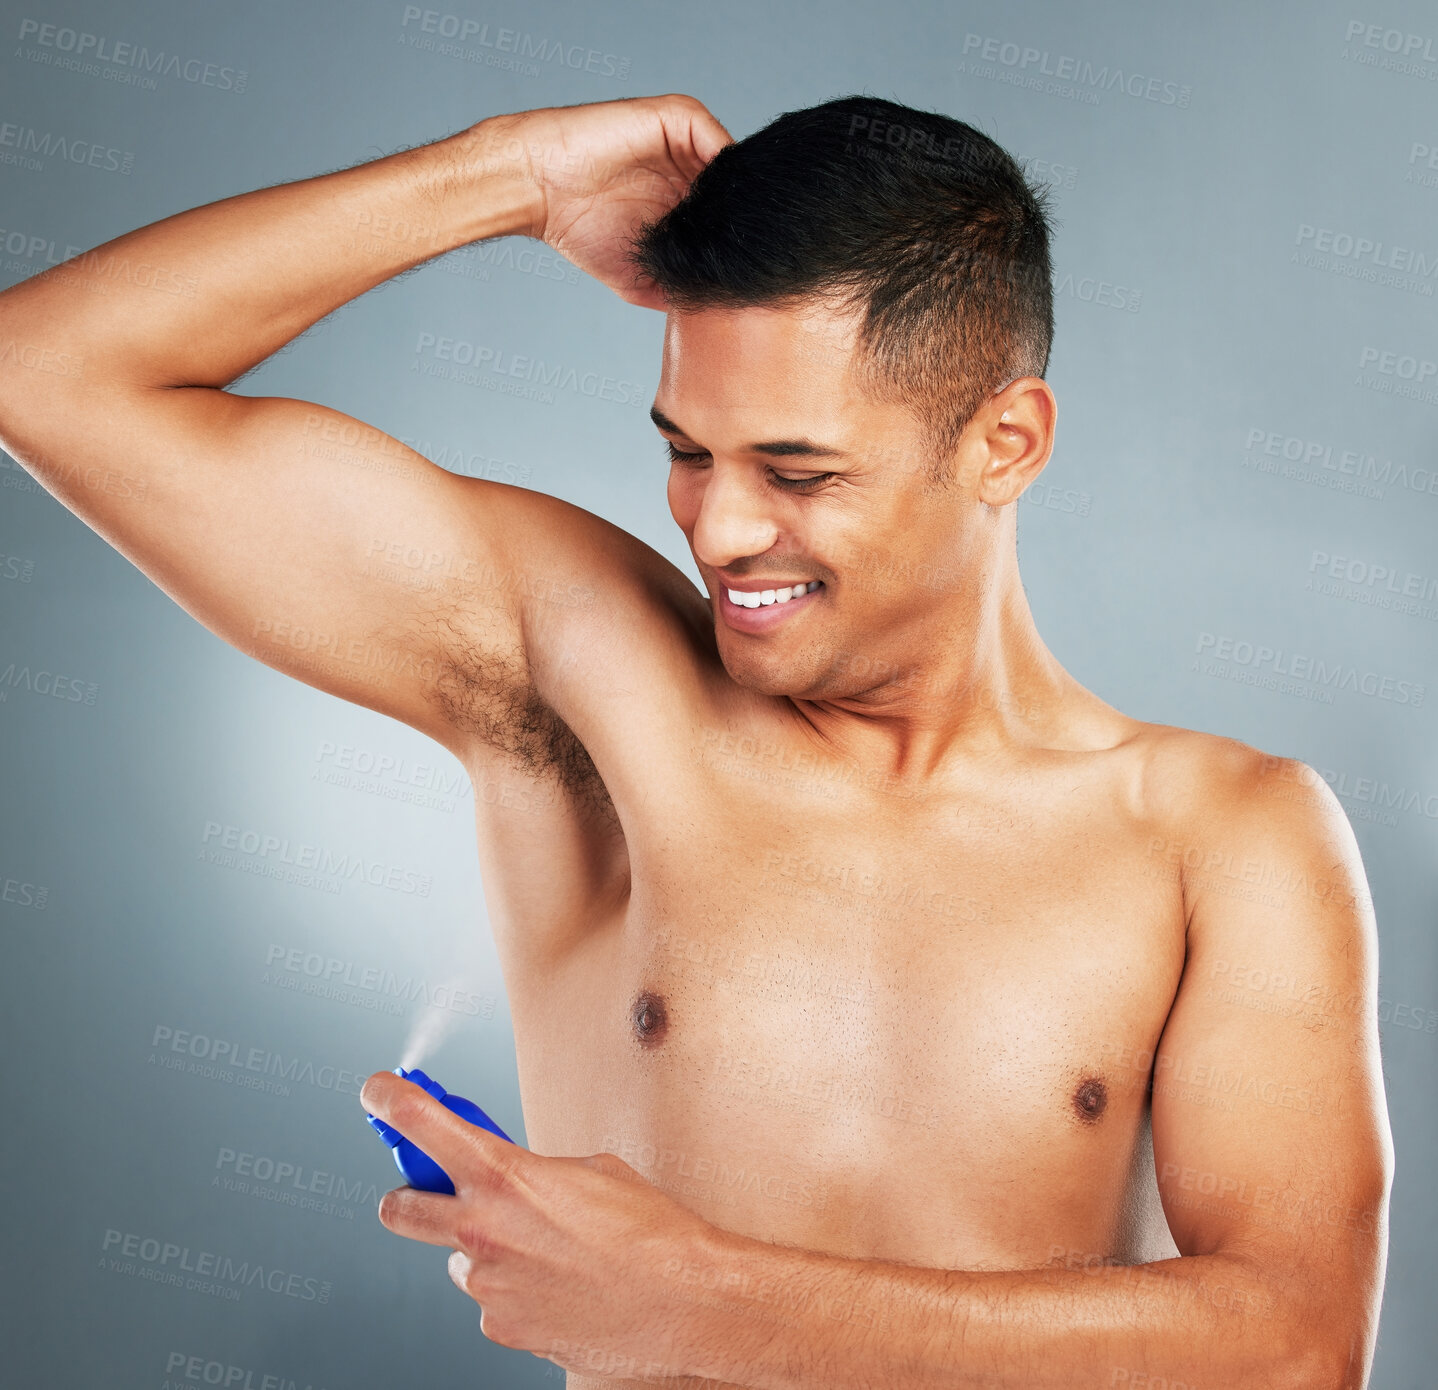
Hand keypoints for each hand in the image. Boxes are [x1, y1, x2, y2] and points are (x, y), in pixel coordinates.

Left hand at [360, 1070, 723, 1378]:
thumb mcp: (592, 1171)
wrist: (683, 1301)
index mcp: (505, 1175)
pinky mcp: (501, 1327)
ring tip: (549, 1254)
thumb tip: (515, 1181)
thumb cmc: (650, 1232)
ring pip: (460, 1260)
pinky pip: (492, 1300)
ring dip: (486, 1251)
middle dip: (408, 1198)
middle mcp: (482, 1230)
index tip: (376, 1091)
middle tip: (432, 1194)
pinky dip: (516, 1290)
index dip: (390, 1101)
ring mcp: (487, 1285)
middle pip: (400, 1209)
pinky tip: (561, 1286)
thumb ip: (535, 1172)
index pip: (424, 1124)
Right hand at [476, 94, 732, 307]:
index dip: (741, 244)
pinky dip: (726, 169)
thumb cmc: (579, 231)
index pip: (730, 220)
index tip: (748, 270)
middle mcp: (685, 171)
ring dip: (739, 199)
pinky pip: (717, 140)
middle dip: (745, 225)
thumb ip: (673, 291)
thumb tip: (710, 316)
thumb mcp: (637, 280)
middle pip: (738, 194)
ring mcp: (682, 145)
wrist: (542, 191)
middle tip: (750, 254)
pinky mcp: (675, 120)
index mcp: (681, 204)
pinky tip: (720, 201)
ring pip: (731, 169)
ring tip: (736, 231)